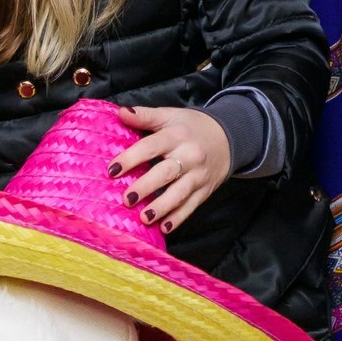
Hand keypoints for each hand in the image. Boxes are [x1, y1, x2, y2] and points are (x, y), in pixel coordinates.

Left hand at [111, 106, 231, 231]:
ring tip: (144, 218)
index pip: (151, 146)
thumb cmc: (191, 127)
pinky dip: (178, 218)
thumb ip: (145, 116)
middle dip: (147, 186)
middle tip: (127, 199)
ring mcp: (198, 175)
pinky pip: (191, 206)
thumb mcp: (170, 116)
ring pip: (180, 193)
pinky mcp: (205, 191)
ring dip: (162, 207)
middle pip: (167, 172)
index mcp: (177, 135)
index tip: (112, 170)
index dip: (132, 157)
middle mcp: (189, 156)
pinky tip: (164, 228)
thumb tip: (120, 112)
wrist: (228, 138)